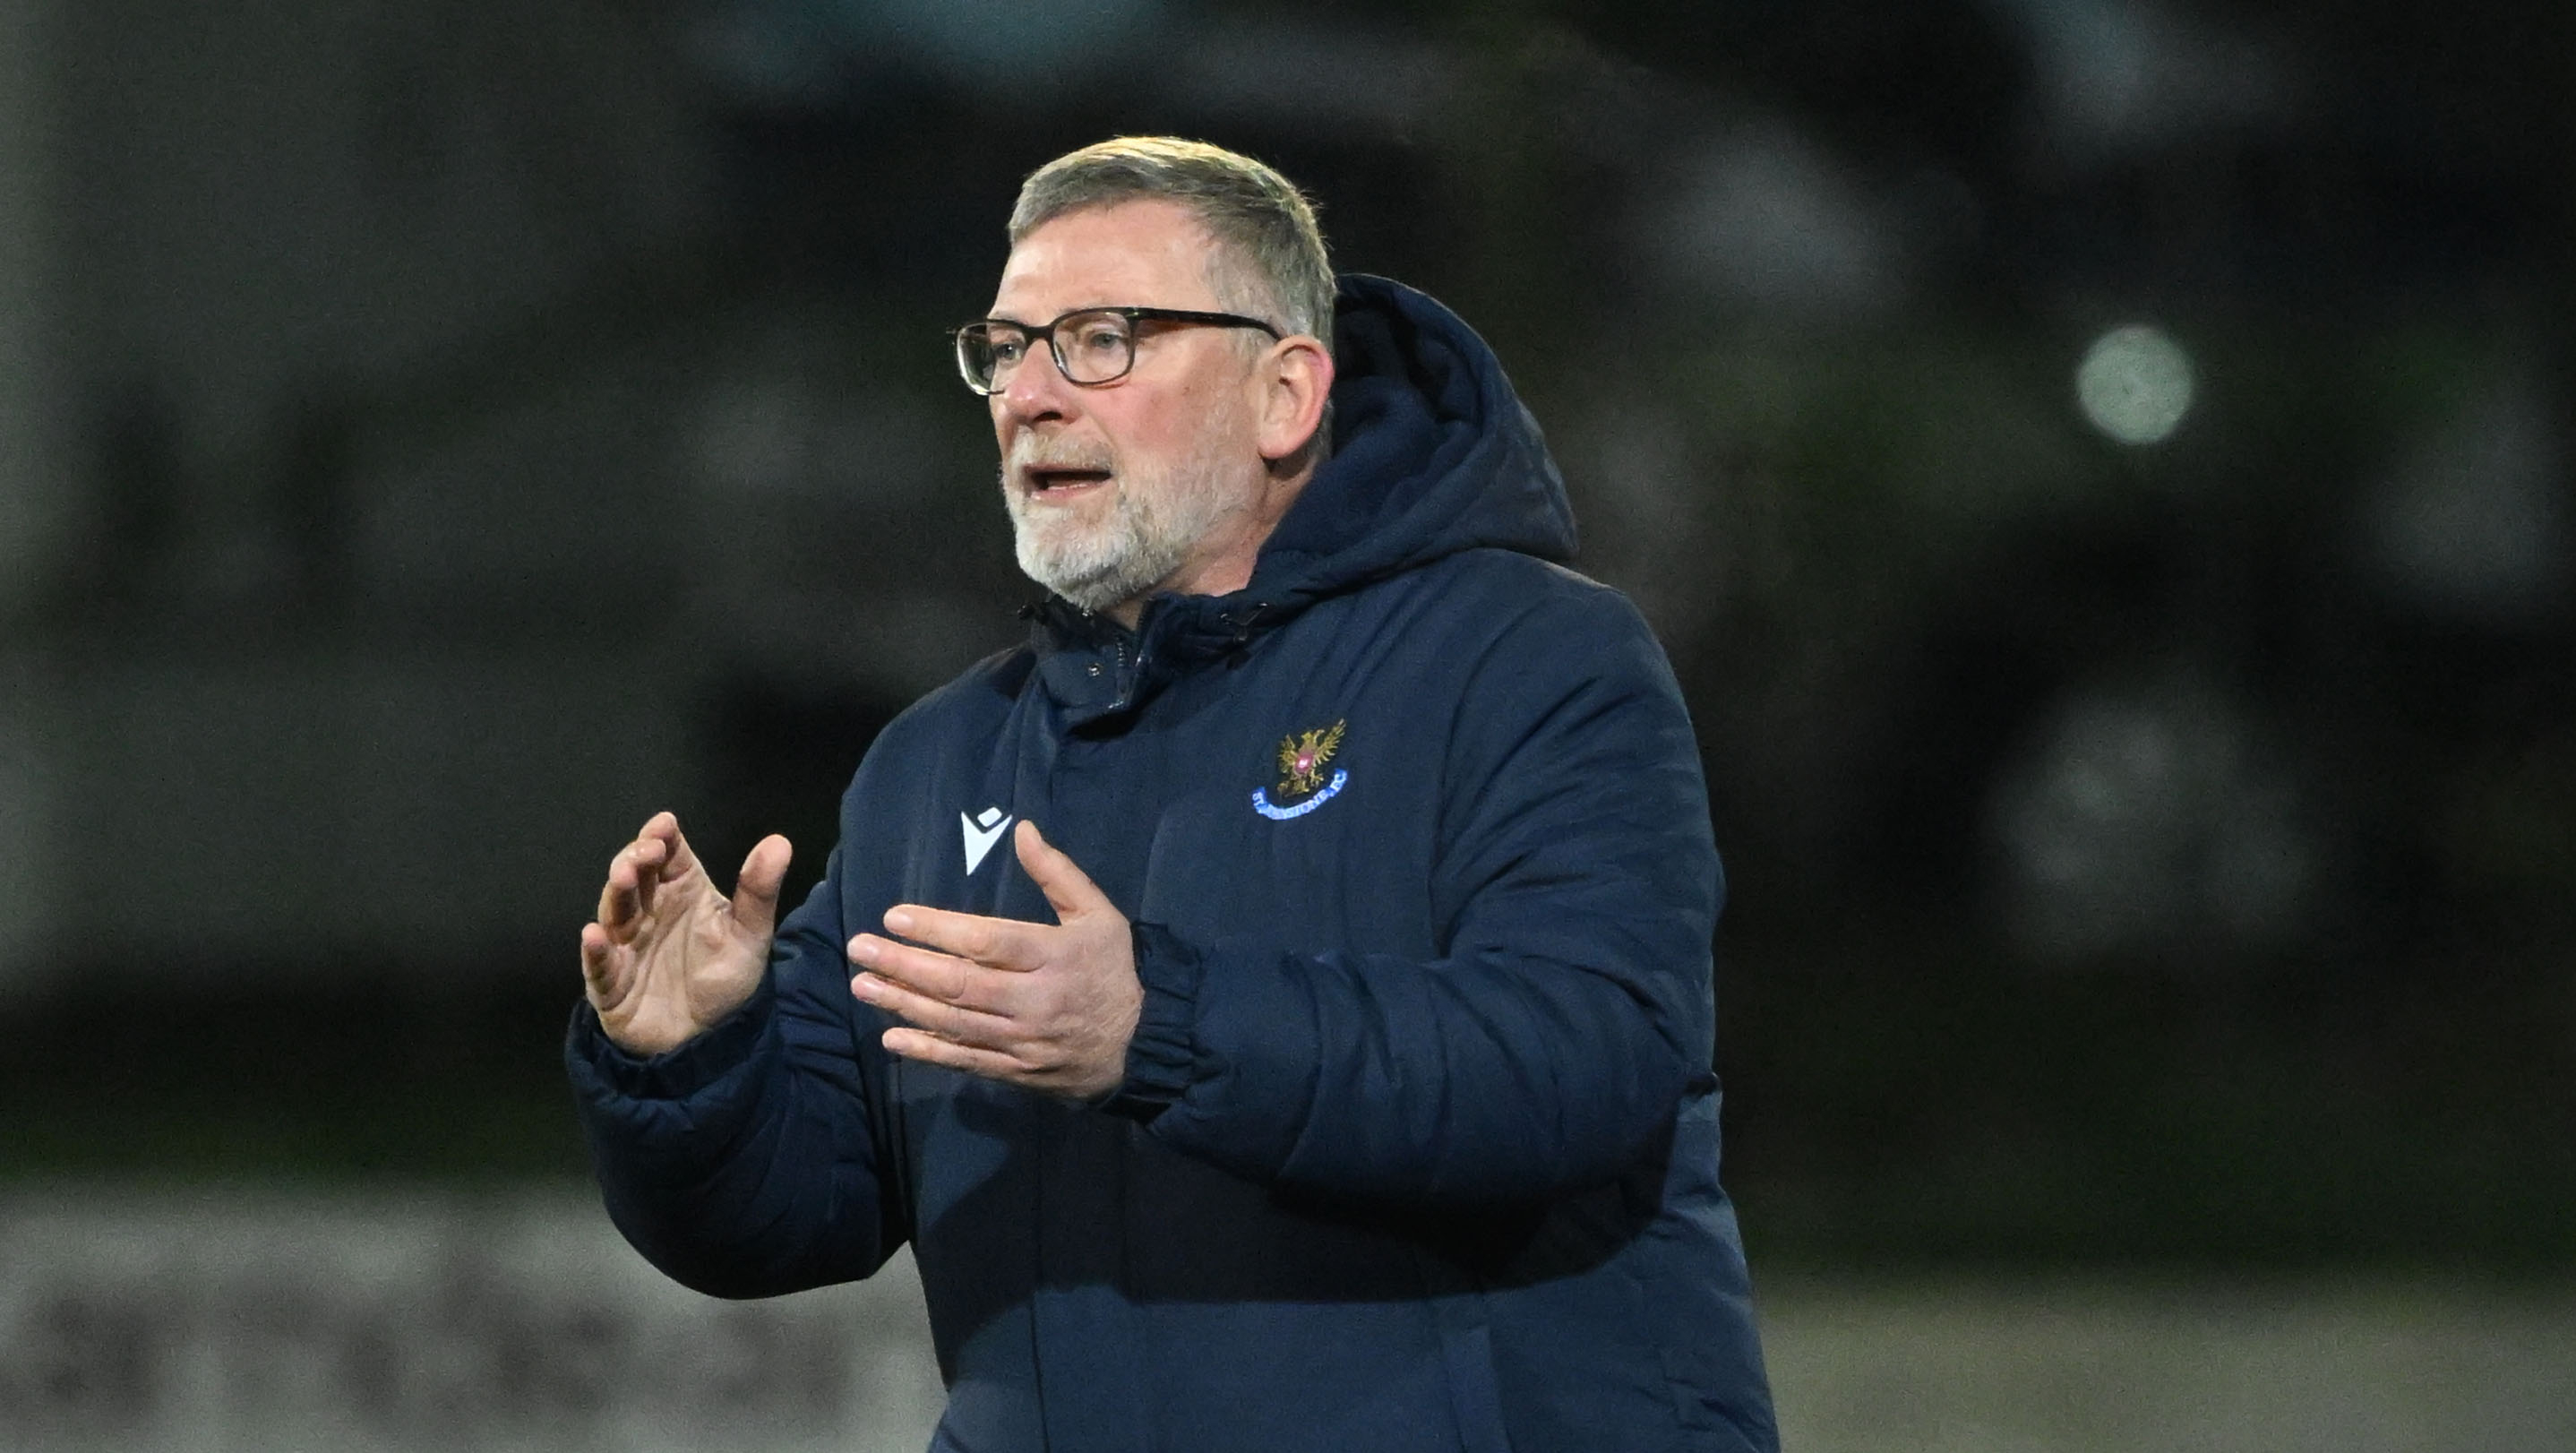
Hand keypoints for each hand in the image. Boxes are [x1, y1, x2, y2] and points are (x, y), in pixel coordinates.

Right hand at [580, 812, 791, 1056]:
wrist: (711, 1041)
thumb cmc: (725, 979)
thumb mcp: (750, 935)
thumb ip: (759, 891)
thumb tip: (779, 841)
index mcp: (682, 892)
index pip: (669, 855)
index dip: (662, 837)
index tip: (664, 825)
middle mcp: (649, 910)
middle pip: (635, 875)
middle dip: (635, 858)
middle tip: (646, 853)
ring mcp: (626, 944)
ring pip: (614, 911)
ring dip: (616, 893)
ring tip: (624, 878)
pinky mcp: (611, 982)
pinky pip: (599, 964)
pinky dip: (595, 950)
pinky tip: (595, 935)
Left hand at [848, 820, 1140, 1099]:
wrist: (1145, 1042)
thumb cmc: (1115, 969)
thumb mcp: (1098, 914)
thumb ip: (1057, 873)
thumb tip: (1022, 829)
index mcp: (1054, 954)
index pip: (986, 940)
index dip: (937, 929)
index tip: (894, 916)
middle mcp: (1035, 998)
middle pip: (961, 982)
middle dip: (904, 965)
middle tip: (860, 949)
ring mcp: (1023, 1039)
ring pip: (955, 1022)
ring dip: (903, 1004)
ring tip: (862, 985)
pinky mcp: (1017, 1070)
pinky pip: (966, 1060)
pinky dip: (927, 1051)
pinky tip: (892, 1039)